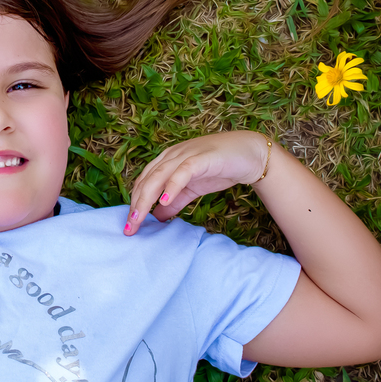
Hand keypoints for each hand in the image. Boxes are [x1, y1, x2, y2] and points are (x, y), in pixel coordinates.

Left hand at [124, 130, 267, 234]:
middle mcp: (172, 155)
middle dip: (136, 206)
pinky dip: (172, 186)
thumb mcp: (193, 188)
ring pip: (159, 176)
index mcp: (167, 160)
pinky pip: (183, 172)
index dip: (134, 203)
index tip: (130, 225)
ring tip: (139, 218)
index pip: (143, 182)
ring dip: (146, 199)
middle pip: (146, 181)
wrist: (251, 154)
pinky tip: (165, 201)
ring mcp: (186, 154)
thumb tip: (158, 217)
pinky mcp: (202, 158)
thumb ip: (176, 201)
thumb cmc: (220, 168)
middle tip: (130, 228)